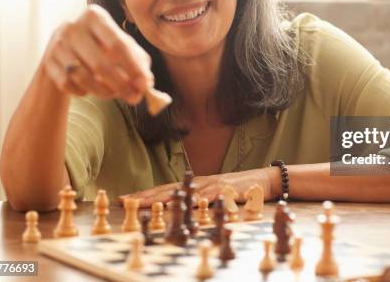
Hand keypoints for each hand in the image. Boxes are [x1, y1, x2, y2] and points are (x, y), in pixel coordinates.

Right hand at [42, 4, 152, 103]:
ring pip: (83, 77)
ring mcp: (57, 45)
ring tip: (115, 94)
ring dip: (103, 91)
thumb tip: (146, 84)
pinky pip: (69, 85)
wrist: (66, 51)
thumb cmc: (102, 47)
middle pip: (100, 64)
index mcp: (95, 16)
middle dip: (120, 85)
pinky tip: (91, 89)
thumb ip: (139, 62)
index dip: (133, 67)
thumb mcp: (122, 47)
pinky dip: (84, 91)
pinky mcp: (48, 62)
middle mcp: (73, 27)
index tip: (144, 85)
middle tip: (134, 98)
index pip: (118, 45)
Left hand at [120, 167, 279, 207]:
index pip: (165, 189)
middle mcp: (200, 182)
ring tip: (150, 203)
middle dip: (148, 195)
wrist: (263, 180)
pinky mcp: (226, 189)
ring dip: (167, 197)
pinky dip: (199, 199)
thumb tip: (179, 210)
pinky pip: (211, 194)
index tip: (126, 198)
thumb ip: (198, 202)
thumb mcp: (214, 196)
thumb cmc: (237, 189)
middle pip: (169, 188)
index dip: (146, 194)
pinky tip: (188, 202)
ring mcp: (212, 184)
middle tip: (128, 199)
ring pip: (185, 191)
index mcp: (194, 185)